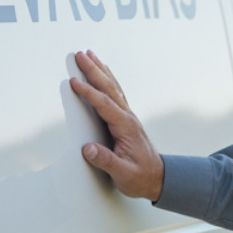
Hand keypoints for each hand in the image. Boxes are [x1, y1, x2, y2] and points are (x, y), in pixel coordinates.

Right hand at [71, 50, 163, 201]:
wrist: (157, 178)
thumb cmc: (141, 176)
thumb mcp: (123, 174)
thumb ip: (106, 161)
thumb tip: (88, 149)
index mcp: (126, 127)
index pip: (104, 105)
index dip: (88, 92)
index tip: (74, 82)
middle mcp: (127, 118)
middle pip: (109, 88)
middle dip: (94, 70)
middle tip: (80, 55)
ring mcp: (127, 117)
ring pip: (112, 87)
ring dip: (101, 70)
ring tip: (90, 55)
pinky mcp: (125, 120)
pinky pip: (114, 93)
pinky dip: (107, 80)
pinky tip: (103, 73)